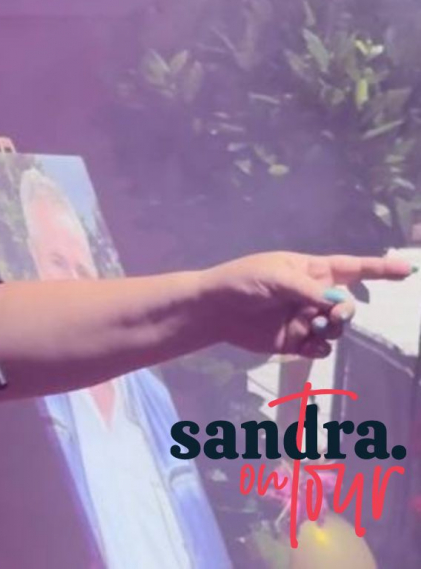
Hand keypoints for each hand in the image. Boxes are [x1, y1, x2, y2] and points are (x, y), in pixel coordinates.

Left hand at [200, 251, 412, 357]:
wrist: (215, 309)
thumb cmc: (243, 282)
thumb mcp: (276, 277)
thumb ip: (310, 289)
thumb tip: (339, 301)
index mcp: (309, 270)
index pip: (351, 268)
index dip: (379, 269)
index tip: (408, 270)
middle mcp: (312, 294)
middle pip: (348, 304)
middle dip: (346, 311)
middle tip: (332, 315)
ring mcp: (305, 318)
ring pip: (338, 328)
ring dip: (332, 329)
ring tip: (312, 327)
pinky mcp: (296, 341)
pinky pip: (322, 347)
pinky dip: (321, 347)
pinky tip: (308, 344)